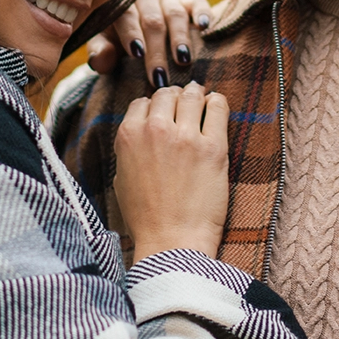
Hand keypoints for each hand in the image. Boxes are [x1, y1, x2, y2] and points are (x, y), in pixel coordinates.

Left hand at [87, 0, 212, 88]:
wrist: (138, 31)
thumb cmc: (116, 40)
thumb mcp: (104, 45)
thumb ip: (100, 51)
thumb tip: (102, 59)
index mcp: (120, 1)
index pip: (125, 14)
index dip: (131, 33)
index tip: (137, 54)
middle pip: (152, 20)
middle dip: (156, 50)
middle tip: (159, 76)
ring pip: (175, 14)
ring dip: (179, 38)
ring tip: (182, 60)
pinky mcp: (189, 2)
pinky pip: (198, 3)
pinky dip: (202, 14)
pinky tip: (204, 27)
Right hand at [113, 81, 229, 262]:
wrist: (171, 244)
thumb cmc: (146, 219)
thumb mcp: (120, 179)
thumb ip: (129, 149)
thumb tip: (140, 131)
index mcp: (128, 136)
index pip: (142, 102)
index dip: (154, 107)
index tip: (164, 113)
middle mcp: (155, 131)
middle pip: (167, 94)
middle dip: (176, 98)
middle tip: (185, 105)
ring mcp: (185, 137)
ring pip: (192, 94)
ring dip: (197, 96)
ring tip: (202, 102)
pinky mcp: (213, 147)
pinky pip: (218, 107)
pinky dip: (217, 102)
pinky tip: (216, 107)